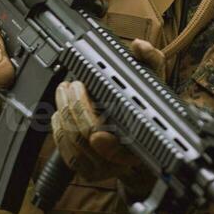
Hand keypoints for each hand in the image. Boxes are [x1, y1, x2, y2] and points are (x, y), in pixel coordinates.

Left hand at [51, 38, 167, 185]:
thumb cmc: (144, 110)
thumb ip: (150, 62)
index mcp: (142, 145)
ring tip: (64, 91)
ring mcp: (101, 167)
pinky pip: (63, 150)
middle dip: (76, 108)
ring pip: (73, 142)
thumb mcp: (155, 84)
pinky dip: (58, 128)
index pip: (124, 152)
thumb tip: (139, 46)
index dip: (108, 147)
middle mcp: (122, 161)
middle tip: (74, 85)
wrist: (138, 142)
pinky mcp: (83, 167)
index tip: (98, 134)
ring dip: (64, 111)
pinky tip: (59, 112)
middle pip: (89, 138)